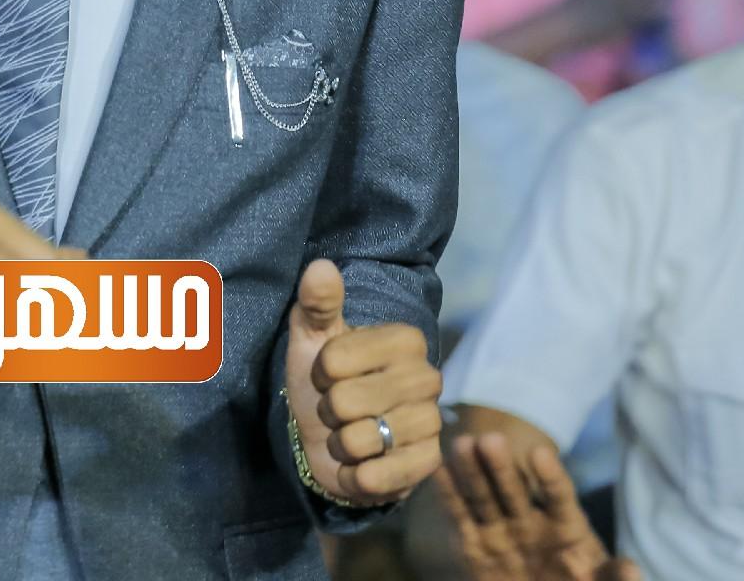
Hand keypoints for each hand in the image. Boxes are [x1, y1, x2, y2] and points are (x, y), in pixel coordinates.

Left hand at [284, 259, 442, 506]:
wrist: (331, 441)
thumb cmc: (324, 382)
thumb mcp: (313, 339)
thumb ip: (317, 303)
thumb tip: (320, 266)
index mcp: (405, 339)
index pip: (337, 359)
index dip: (321, 372)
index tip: (328, 374)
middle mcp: (427, 377)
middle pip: (346, 401)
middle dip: (329, 411)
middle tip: (338, 409)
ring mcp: (431, 422)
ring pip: (359, 439)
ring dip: (340, 445)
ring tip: (350, 436)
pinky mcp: (427, 464)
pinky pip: (377, 477)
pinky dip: (355, 476)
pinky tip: (360, 466)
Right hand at [432, 431, 638, 580]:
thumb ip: (613, 578)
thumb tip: (632, 568)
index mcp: (566, 527)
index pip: (558, 495)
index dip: (549, 476)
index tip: (539, 453)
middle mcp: (531, 522)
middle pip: (516, 489)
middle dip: (502, 466)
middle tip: (489, 438)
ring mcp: (502, 531)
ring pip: (485, 497)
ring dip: (472, 472)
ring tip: (461, 444)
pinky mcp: (475, 547)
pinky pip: (461, 518)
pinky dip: (449, 495)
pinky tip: (438, 470)